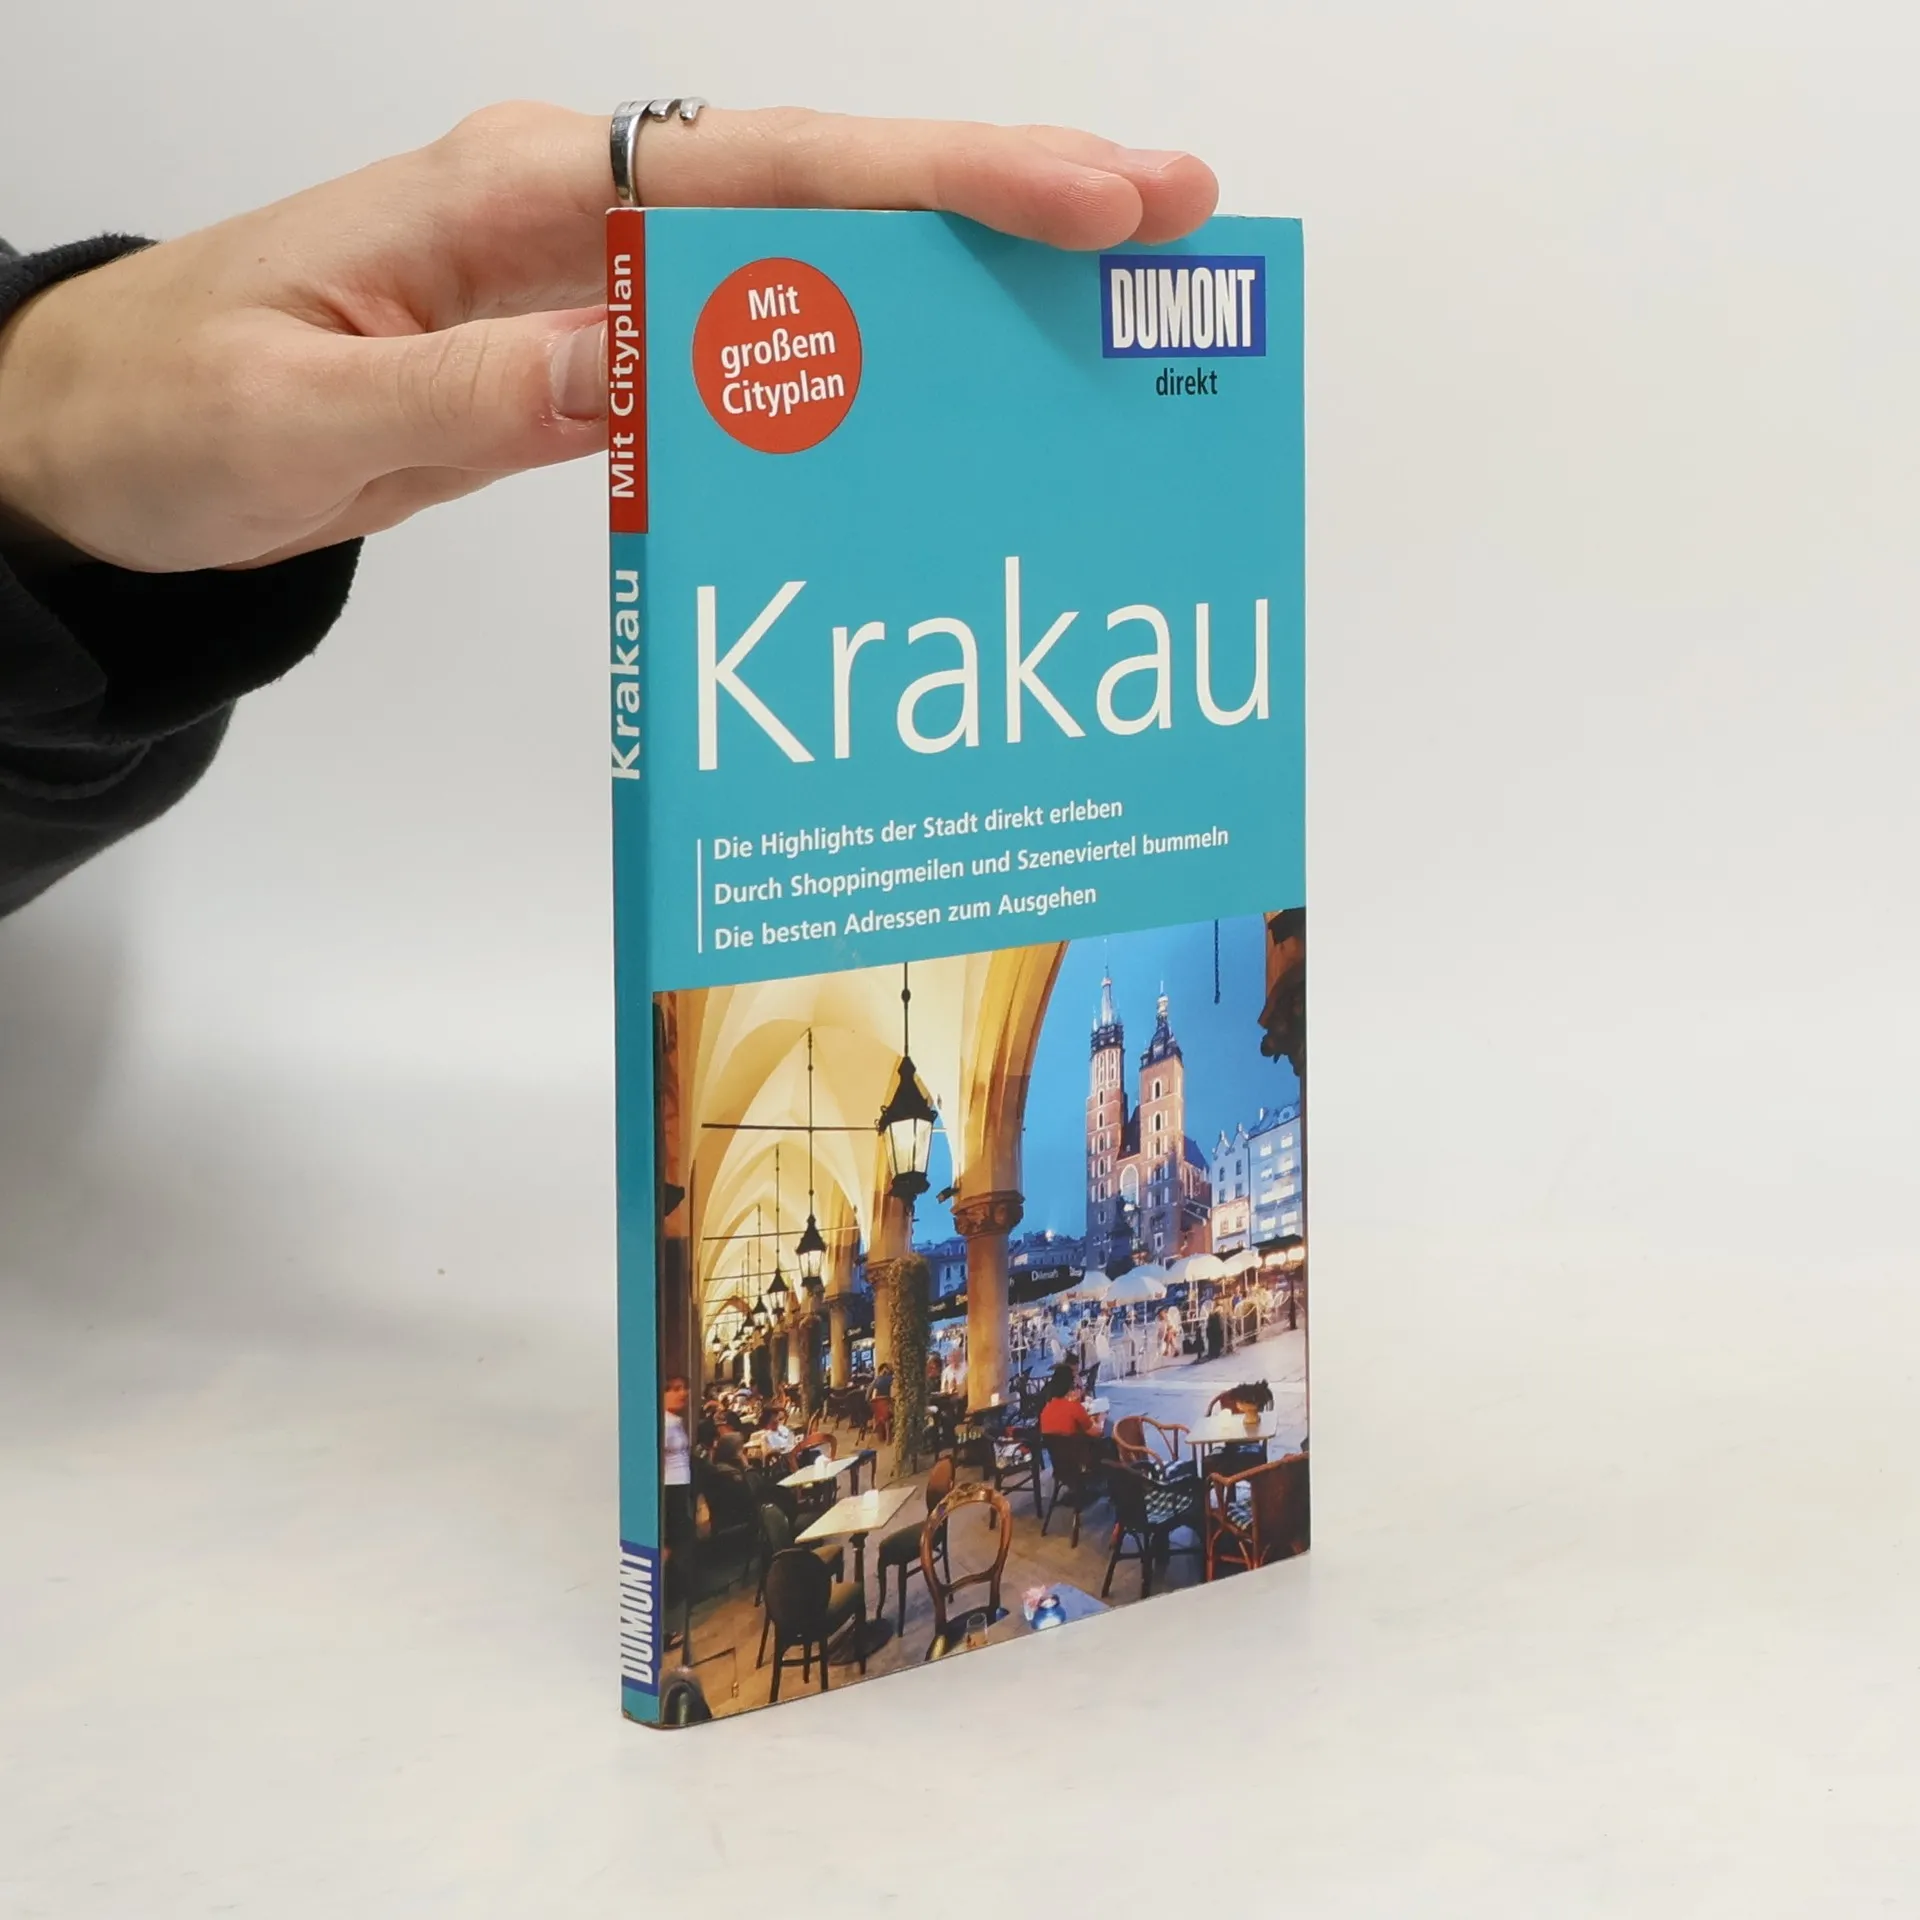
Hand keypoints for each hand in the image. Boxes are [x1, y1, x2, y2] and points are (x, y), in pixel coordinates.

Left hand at [0, 103, 1216, 573]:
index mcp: (517, 198)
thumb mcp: (312, 415)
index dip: (936, 185)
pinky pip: (749, 351)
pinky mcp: (586, 351)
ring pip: (808, 268)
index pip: (768, 177)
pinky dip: (853, 366)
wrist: (97, 442)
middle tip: (1164, 219)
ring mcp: (589, 282)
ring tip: (1092, 310)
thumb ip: (488, 387)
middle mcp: (575, 217)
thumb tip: (665, 369)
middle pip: (824, 193)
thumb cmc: (171, 416)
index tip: (1084, 199)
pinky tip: (932, 400)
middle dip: (997, 202)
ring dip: (950, 284)